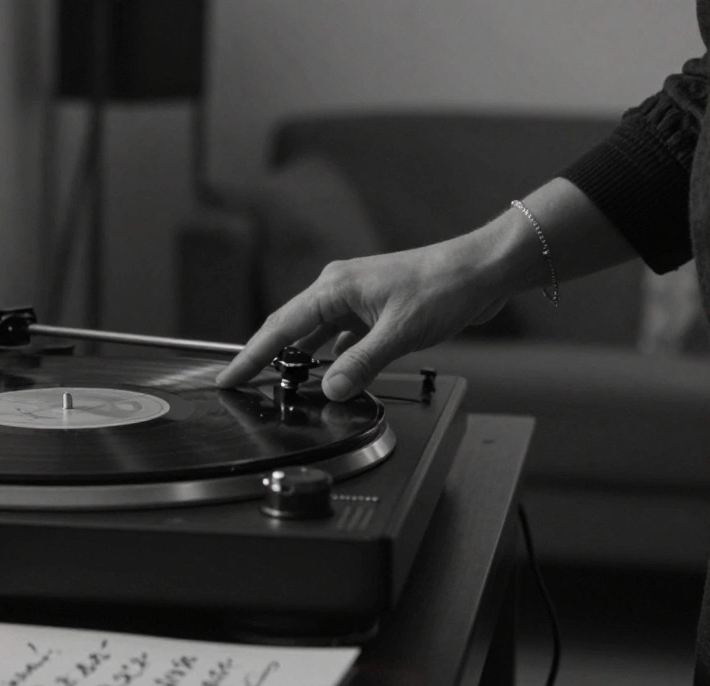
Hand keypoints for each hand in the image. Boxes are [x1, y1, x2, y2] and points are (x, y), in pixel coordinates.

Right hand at [215, 226, 522, 398]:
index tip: (228, 377)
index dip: (251, 356)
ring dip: (300, 357)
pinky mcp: (374, 308)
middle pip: (290, 328)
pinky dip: (330, 354)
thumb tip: (332, 390)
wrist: (482, 269)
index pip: (280, 327)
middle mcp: (338, 289)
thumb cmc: (444, 286)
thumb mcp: (399, 332)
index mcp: (334, 288)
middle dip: (265, 357)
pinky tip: (332, 371)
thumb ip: (361, 364)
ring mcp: (356, 298)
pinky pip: (339, 335)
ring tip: (281, 383)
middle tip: (242, 383)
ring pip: (315, 333)